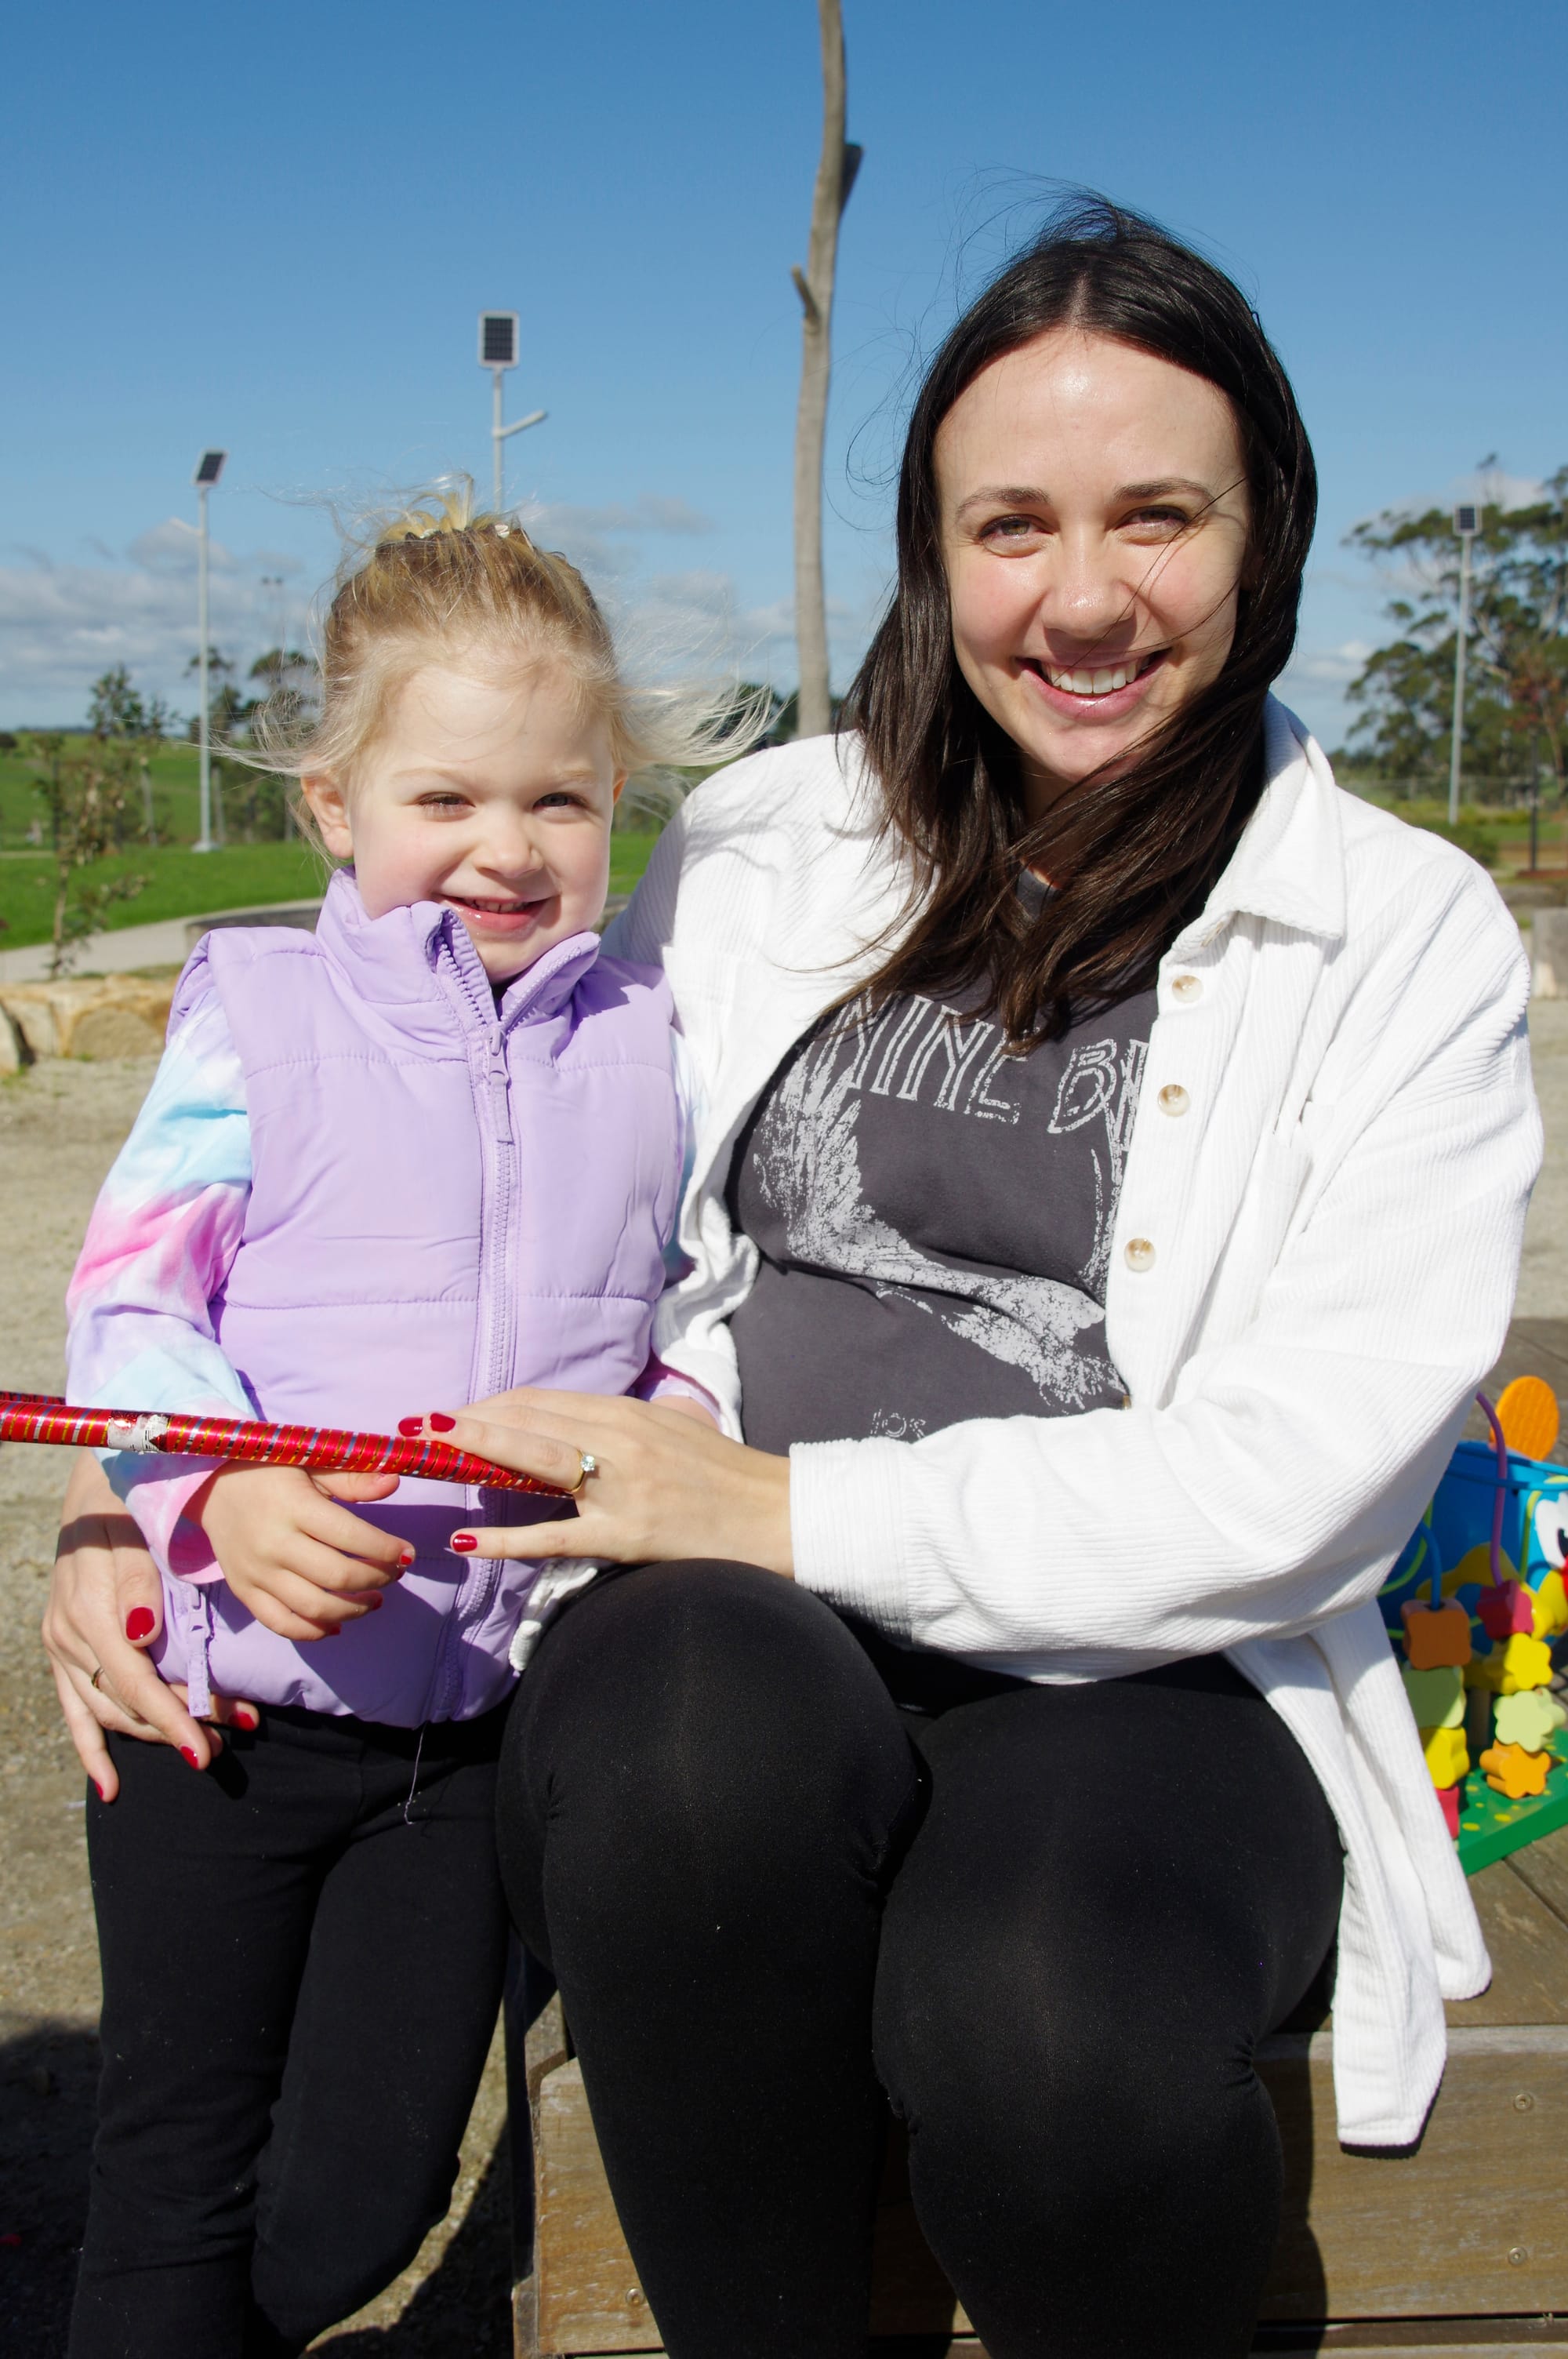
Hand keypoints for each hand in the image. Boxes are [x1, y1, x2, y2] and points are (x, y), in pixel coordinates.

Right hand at [43, 1450, 251, 1793]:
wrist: (92, 1491)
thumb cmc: (125, 1507)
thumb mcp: (132, 1531)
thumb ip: (136, 1580)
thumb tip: (140, 1633)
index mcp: (90, 1610)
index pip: (137, 1682)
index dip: (173, 1718)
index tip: (210, 1746)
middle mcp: (69, 1636)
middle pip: (128, 1703)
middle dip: (180, 1725)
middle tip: (235, 1734)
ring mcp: (61, 1647)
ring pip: (109, 1712)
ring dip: (156, 1734)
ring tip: (210, 1745)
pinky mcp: (61, 1652)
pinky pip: (73, 1711)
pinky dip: (91, 1750)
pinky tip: (112, 1787)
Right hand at [193, 1462, 411, 1642]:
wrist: (211, 1486)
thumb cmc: (271, 1471)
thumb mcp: (311, 1462)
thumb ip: (352, 1478)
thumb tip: (393, 1483)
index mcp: (295, 1507)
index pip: (351, 1537)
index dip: (387, 1550)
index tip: (408, 1553)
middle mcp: (274, 1544)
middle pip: (337, 1577)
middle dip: (377, 1579)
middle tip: (394, 1573)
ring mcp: (257, 1573)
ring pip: (314, 1608)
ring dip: (354, 1609)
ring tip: (375, 1599)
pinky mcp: (244, 1591)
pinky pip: (282, 1624)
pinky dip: (314, 1632)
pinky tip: (338, 1624)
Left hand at [411, 1390, 792, 1575]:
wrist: (776, 1514)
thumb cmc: (727, 1476)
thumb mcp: (677, 1429)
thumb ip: (632, 1422)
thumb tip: (589, 1423)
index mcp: (627, 1412)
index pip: (541, 1401)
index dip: (489, 1404)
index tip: (449, 1412)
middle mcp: (619, 1439)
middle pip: (528, 1420)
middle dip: (467, 1421)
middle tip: (416, 1426)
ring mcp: (621, 1487)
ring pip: (535, 1460)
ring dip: (477, 1449)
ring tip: (430, 1448)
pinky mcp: (626, 1535)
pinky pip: (554, 1536)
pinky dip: (506, 1538)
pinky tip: (467, 1538)